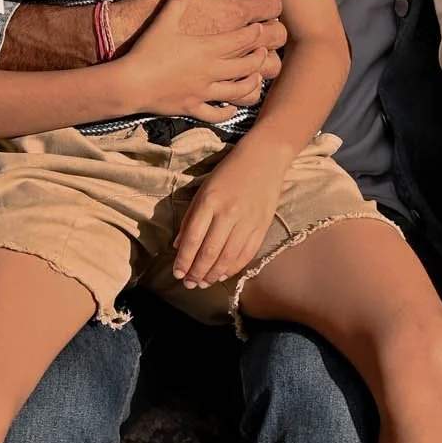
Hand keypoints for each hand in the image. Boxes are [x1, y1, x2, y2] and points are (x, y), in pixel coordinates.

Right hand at [115, 0, 277, 121]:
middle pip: (248, 65)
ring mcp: (204, 91)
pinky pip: (216, 113)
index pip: (243, 39)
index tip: (260, 27)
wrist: (129, 83)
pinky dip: (227, 111)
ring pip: (239, 90)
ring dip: (251, 82)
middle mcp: (211, 71)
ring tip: (256, 76)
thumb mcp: (163, 21)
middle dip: (259, 56)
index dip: (256, 32)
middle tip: (264, 49)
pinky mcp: (192, 107)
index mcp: (207, 48)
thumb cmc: (146, 50)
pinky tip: (232, 107)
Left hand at [173, 139, 285, 287]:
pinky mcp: (262, 226)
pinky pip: (246, 253)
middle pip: (209, 252)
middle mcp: (228, 213)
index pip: (193, 239)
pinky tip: (223, 274)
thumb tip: (178, 246)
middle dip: (197, 272)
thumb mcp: (203, 190)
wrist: (264, 159)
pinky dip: (233, 267)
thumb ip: (190, 218)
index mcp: (210, 201)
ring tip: (203, 282)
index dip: (184, 260)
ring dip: (213, 274)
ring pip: (228, 257)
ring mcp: (247, 221)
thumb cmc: (228, 173)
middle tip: (189, 283)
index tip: (178, 273)